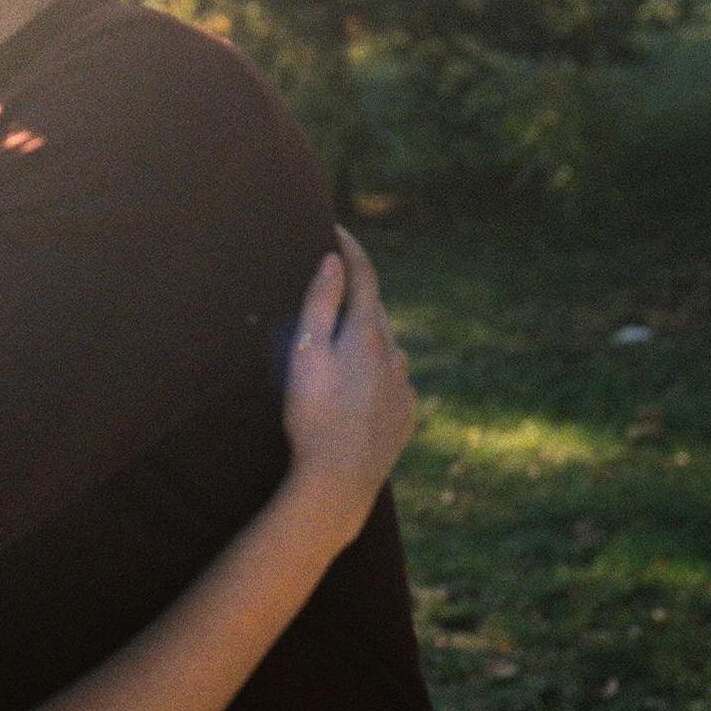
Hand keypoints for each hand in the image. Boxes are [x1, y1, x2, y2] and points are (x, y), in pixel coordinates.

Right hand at [282, 227, 417, 538]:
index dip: (351, 249)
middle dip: (354, 299)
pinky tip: (353, 393)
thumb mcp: (306, 353)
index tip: (337, 229)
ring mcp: (404, 388)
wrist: (338, 482)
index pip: (364, 276)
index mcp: (368, 333)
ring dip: (364, 341)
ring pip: (385, 350)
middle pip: (375, 312)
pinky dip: (374, 376)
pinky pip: (391, 384)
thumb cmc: (312, 415)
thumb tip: (334, 261)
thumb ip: (320, 304)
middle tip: (329, 293)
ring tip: (336, 353)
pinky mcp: (405, 417)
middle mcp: (395, 355)